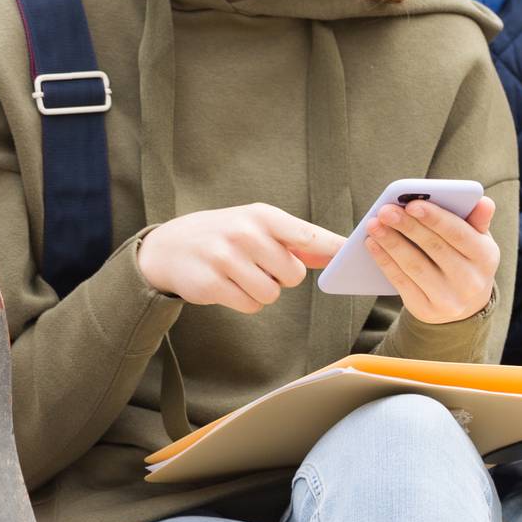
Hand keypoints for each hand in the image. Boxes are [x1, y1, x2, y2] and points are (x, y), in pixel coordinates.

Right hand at [136, 203, 342, 314]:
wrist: (170, 247)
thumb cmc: (226, 235)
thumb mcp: (258, 226)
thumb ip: (299, 240)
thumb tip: (340, 251)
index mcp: (262, 215)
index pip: (307, 235)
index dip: (332, 248)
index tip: (352, 252)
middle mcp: (244, 233)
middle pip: (293, 275)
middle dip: (282, 277)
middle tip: (260, 266)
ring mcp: (225, 258)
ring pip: (271, 294)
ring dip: (263, 291)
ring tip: (242, 275)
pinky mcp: (211, 284)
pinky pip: (250, 305)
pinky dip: (245, 301)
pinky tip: (229, 285)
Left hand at [366, 197, 499, 323]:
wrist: (465, 306)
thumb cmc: (466, 259)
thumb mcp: (478, 240)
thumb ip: (477, 219)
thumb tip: (484, 202)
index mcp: (485, 257)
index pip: (459, 234)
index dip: (435, 218)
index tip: (411, 203)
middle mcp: (470, 281)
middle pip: (434, 248)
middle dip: (407, 227)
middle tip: (385, 210)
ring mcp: (449, 299)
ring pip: (415, 266)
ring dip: (391, 243)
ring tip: (373, 225)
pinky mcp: (426, 310)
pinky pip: (402, 282)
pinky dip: (385, 261)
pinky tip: (372, 245)